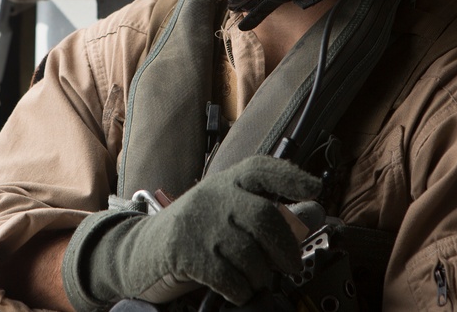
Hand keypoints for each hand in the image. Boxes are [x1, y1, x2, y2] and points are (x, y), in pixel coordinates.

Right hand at [62, 156, 320, 311]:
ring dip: (260, 276)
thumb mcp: (229, 216)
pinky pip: (230, 277)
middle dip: (287, 248)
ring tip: (254, 279)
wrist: (140, 252)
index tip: (315, 190)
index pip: (261, 168)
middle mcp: (213, 196)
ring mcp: (198, 223)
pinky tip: (236, 288)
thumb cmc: (195, 235)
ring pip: (251, 254)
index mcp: (226, 182)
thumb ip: (271, 213)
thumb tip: (316, 210)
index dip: (291, 177)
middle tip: (290, 265)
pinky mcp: (185, 252)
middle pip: (266, 218)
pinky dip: (241, 289)